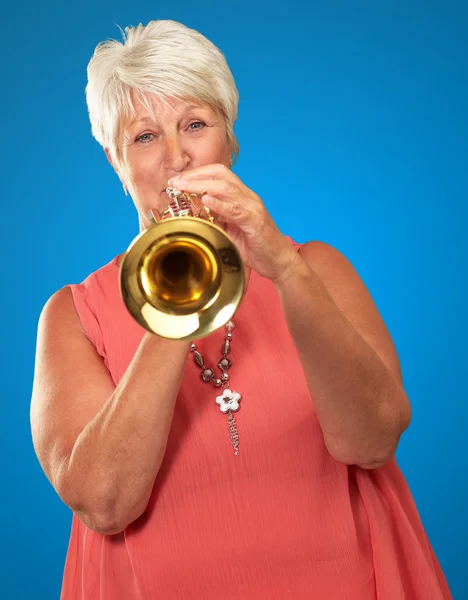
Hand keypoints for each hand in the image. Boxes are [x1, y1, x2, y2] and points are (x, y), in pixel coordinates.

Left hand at [167, 164, 299, 282]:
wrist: (279, 262)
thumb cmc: (256, 248)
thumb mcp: (230, 231)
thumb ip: (216, 220)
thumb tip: (194, 215)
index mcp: (241, 197)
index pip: (218, 174)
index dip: (197, 173)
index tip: (177, 180)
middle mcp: (248, 197)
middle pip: (220, 174)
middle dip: (195, 175)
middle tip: (174, 182)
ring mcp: (253, 208)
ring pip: (226, 188)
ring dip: (200, 185)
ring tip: (182, 187)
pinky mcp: (255, 222)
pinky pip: (236, 209)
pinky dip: (220, 204)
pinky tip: (205, 200)